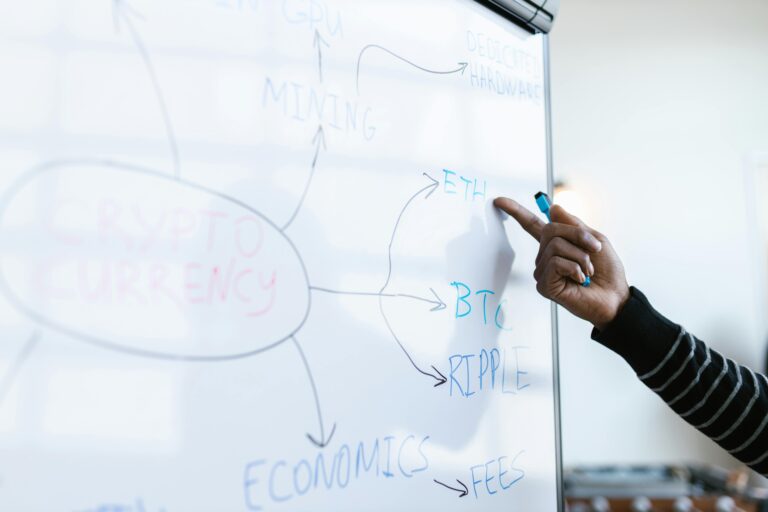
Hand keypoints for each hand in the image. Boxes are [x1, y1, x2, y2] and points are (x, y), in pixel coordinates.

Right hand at [494, 197, 629, 330]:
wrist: (615, 297)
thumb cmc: (607, 273)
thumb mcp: (596, 240)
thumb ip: (574, 224)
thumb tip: (553, 207)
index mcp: (556, 245)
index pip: (532, 225)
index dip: (516, 211)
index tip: (499, 201)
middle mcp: (545, 257)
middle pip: (550, 230)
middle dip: (577, 235)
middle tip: (594, 249)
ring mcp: (543, 271)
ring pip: (555, 246)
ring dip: (580, 256)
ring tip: (587, 271)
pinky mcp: (544, 285)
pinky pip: (555, 262)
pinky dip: (573, 267)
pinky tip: (580, 279)